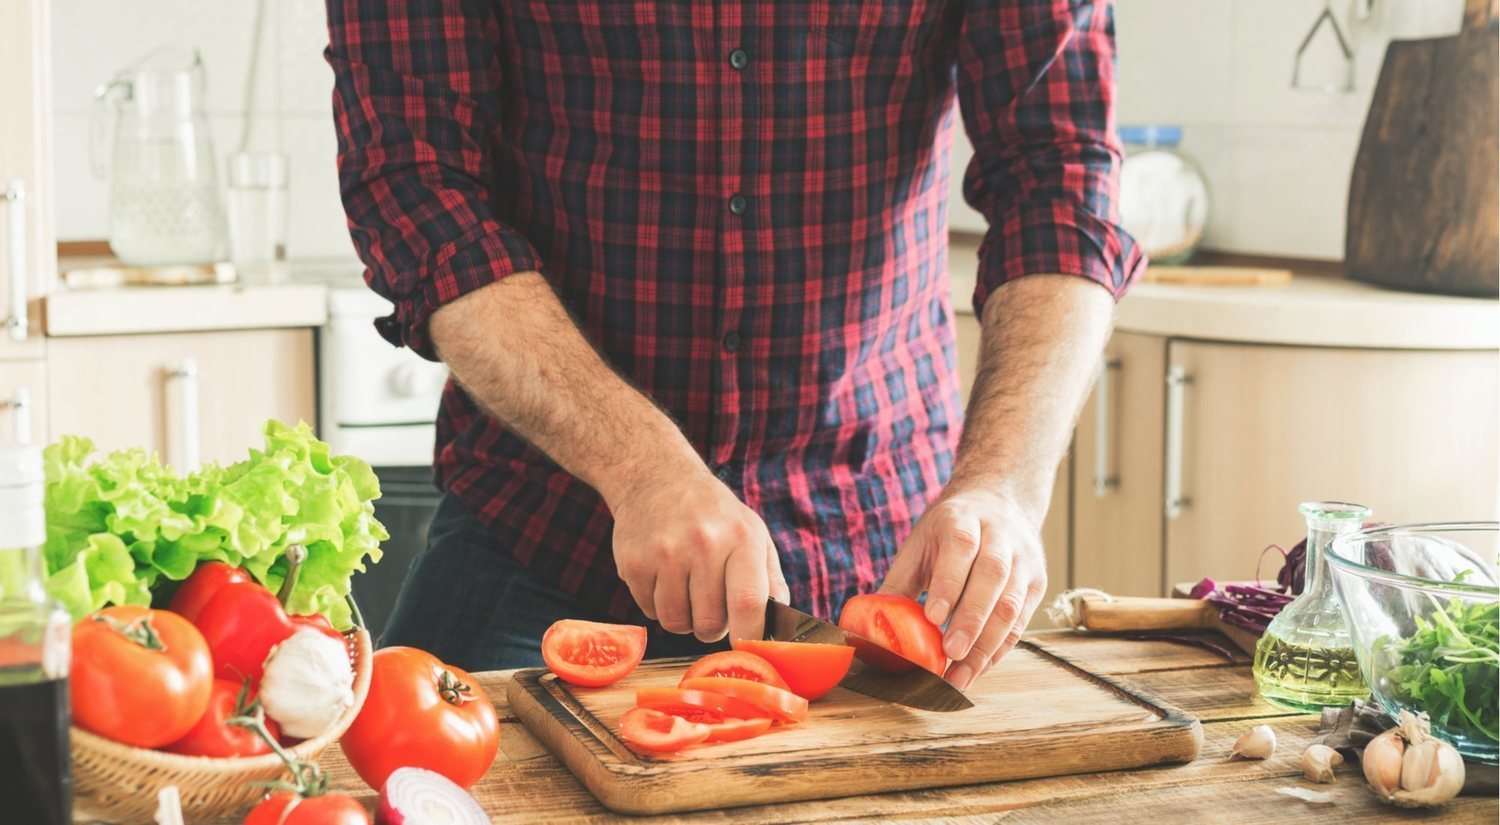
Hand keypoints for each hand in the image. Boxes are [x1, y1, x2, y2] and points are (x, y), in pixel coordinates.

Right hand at [609, 464, 789, 642]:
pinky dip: (659, 605)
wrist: (657, 478)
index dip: (748, 636)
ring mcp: (664, 553)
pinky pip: (649, 612)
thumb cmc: (715, 514)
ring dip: (683, 618)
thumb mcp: (753, 533)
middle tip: (711, 607)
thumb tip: (778, 627)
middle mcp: (703, 544)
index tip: (745, 645)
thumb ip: (771, 580)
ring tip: (687, 590)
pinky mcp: (633, 563)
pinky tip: (664, 577)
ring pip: (676, 623)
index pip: (748, 604)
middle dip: (712, 628)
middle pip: (709, 623)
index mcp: (740, 538)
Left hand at [879, 487, 1046, 689]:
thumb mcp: (920, 543)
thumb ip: (898, 583)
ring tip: (961, 676)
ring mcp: (1023, 559)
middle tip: (950, 653)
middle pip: (992, 576)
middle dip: (971, 619)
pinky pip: (1021, 621)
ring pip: (1012, 603)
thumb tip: (868, 626)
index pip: (961, 547)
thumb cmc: (949, 530)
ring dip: (987, 644)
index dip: (949, 583)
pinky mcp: (1037, 582)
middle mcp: (1000, 535)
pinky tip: (977, 668)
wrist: (998, 502)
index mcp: (964, 518)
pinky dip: (999, 649)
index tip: (933, 617)